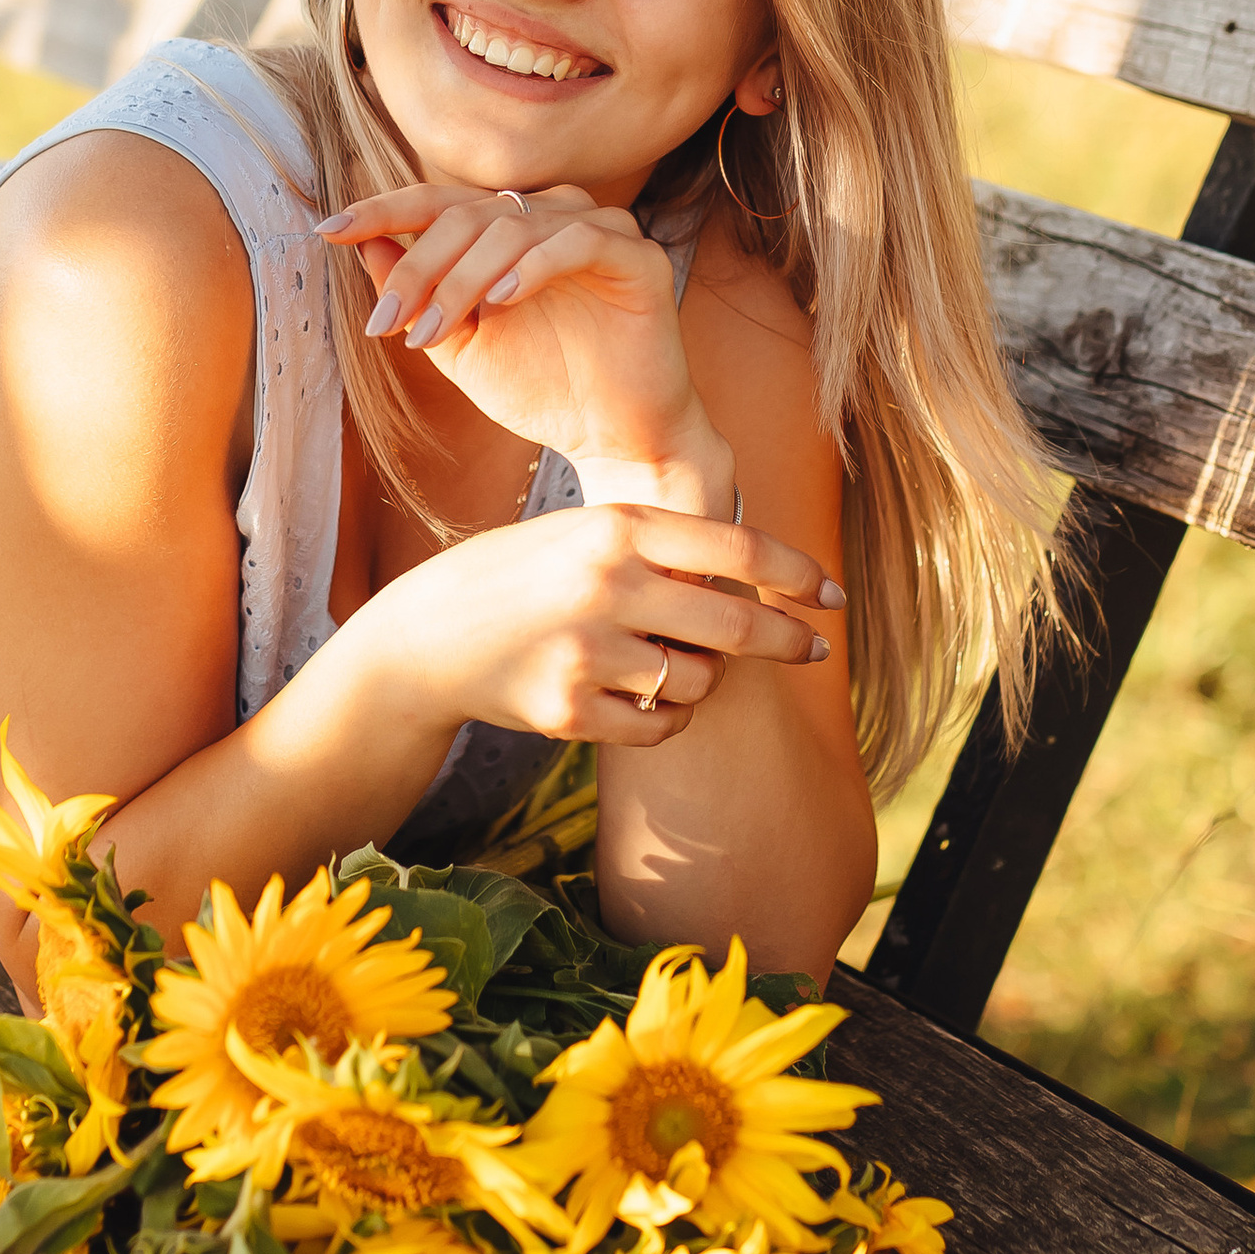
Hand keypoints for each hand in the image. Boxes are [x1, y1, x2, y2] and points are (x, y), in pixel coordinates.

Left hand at [321, 182, 725, 494]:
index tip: (328, 229)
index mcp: (508, 230)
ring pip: (514, 224)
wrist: (614, 440)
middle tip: (389, 320)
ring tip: (437, 330)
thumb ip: (418, 295)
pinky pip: (579, 240)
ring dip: (464, 277)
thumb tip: (363, 243)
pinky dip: (533, 265)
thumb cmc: (541, 389)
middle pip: (468, 214)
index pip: (438, 202)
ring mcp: (599, 231)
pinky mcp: (637, 259)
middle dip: (419, 266)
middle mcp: (551, 217)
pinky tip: (502, 300)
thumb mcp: (460, 345)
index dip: (383, 210)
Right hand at [348, 498, 841, 750]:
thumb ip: (657, 546)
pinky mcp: (570, 711)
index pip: (737, 549)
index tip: (831, 594)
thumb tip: (755, 576)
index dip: (797, 574)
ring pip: (701, 680)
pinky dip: (667, 716)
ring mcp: (587, 652)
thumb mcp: (581, 532)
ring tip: (671, 664)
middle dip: (786, 641)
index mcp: (615, 528)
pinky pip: (661, 726)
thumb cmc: (517, 576)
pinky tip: (640, 695)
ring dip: (705, 679)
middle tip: (810, 650)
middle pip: (737, 623)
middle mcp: (606, 585)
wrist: (424, 639)